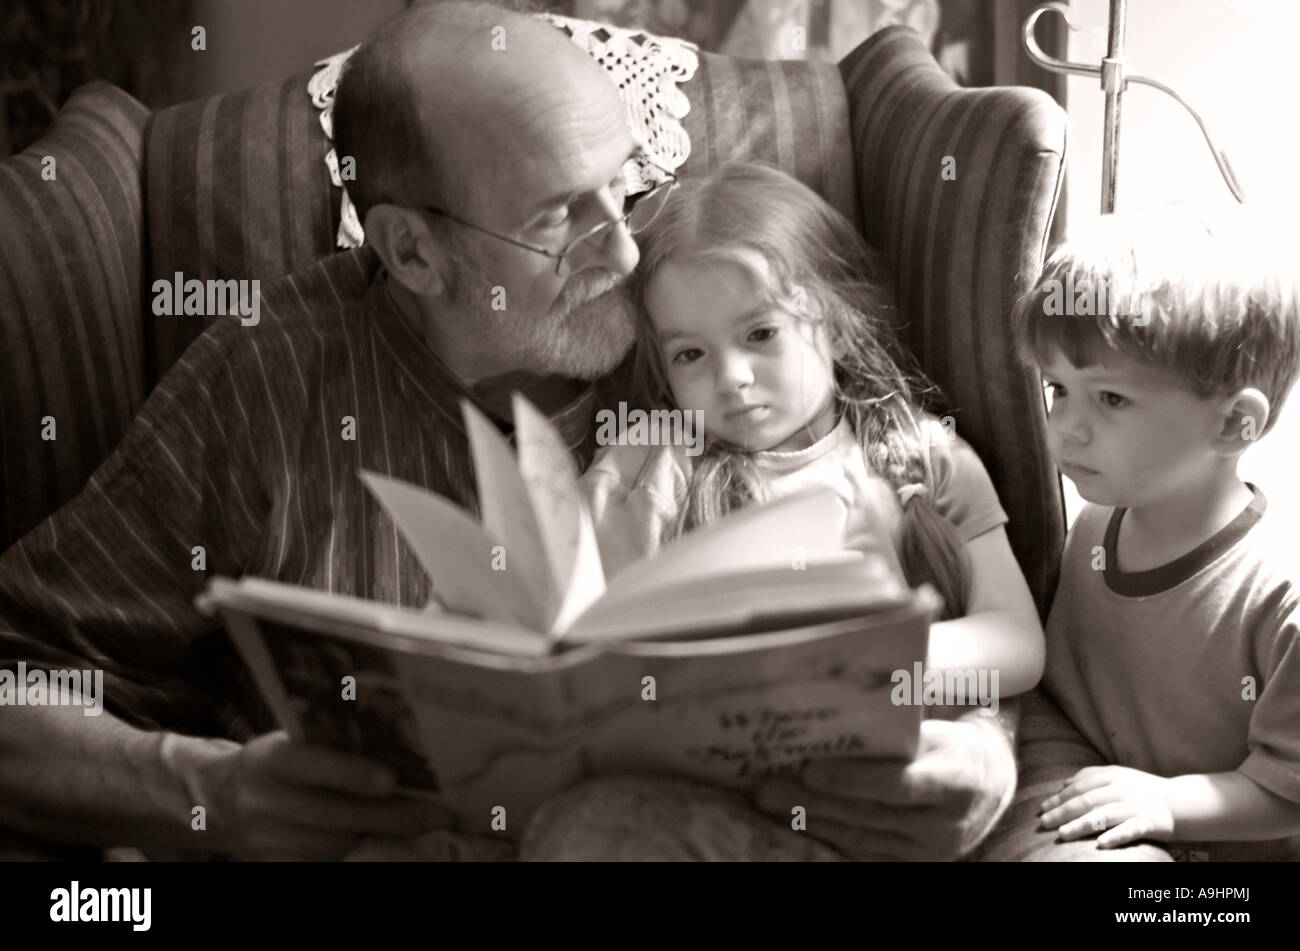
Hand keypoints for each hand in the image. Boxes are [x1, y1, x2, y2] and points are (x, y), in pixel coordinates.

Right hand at [169, 731, 451, 858]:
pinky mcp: (275, 863)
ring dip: (382, 834)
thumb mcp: (288, 741)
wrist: (217, 799)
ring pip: (337, 843)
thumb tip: (397, 743)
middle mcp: (264, 802)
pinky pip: (326, 860)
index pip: (313, 766)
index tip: (392, 779)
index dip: (352, 774)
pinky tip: (390, 839)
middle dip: (392, 815)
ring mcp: (267, 839)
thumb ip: (329, 745)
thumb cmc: (272, 761)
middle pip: (336, 815)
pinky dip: (360, 849)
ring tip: (423, 822)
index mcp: (269, 760)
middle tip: (437, 814)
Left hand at [754, 717, 1015, 859]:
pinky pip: (865, 852)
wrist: (989, 782)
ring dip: (811, 819)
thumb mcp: (938, 726)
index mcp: (957, 777)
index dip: (852, 779)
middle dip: (813, 801)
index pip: (899, 784)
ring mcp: (932, 850)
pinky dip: (828, 835)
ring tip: (772, 800)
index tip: (810, 769)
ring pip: (861, 836)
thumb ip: (896, 724)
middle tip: (768, 786)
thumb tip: (837, 704)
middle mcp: (948, 822)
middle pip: (870, 813)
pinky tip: (799, 819)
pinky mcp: (917, 863)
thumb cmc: (952, 742)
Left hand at [1039, 765, 1175, 847]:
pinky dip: (1115, 836)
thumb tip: (1062, 785)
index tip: (1041, 809)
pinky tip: (1100, 844)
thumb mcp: (1115, 776)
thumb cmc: (1140, 789)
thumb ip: (1089, 777)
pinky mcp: (1148, 824)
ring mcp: (1134, 806)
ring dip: (1082, 824)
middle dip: (1062, 812)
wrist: (1178, 801)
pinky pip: (1130, 831)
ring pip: (1104, 815)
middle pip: (1087, 801)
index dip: (1058, 798)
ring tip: (1063, 833)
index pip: (1078, 787)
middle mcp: (1120, 789)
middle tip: (1044, 823)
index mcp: (1110, 776)